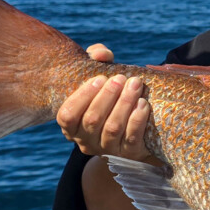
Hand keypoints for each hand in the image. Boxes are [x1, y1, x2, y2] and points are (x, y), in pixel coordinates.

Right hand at [57, 43, 151, 160]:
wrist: (135, 130)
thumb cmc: (111, 96)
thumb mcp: (100, 77)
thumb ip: (96, 58)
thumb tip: (100, 54)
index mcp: (71, 126)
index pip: (67, 116)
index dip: (82, 96)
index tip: (99, 78)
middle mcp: (85, 141)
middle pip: (92, 120)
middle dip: (108, 96)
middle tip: (121, 78)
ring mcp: (107, 150)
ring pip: (113, 128)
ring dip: (124, 104)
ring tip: (135, 84)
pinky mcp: (129, 154)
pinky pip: (132, 138)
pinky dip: (137, 120)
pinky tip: (143, 104)